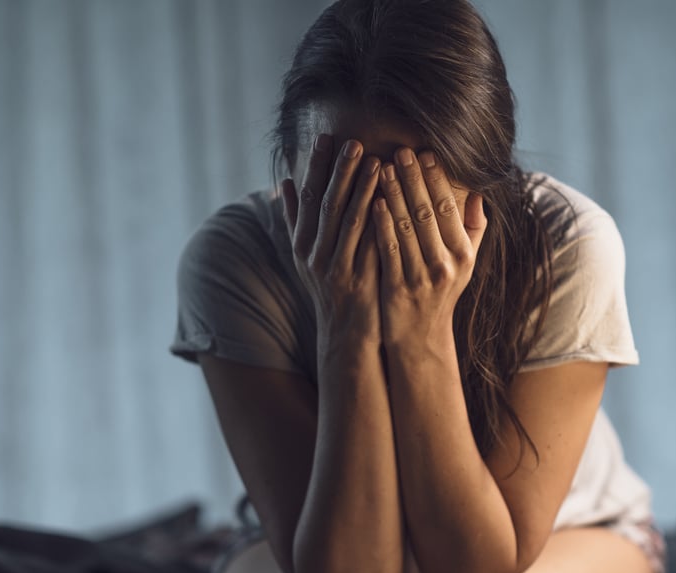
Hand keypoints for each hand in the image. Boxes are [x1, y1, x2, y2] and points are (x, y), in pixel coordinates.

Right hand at [282, 134, 383, 347]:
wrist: (345, 334)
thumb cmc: (330, 288)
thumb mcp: (306, 256)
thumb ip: (295, 219)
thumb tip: (285, 182)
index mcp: (301, 243)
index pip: (306, 196)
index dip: (315, 165)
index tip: (325, 137)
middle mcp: (314, 254)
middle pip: (326, 204)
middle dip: (339, 170)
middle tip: (353, 141)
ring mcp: (335, 267)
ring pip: (348, 221)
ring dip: (361, 189)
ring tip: (375, 160)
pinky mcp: (358, 280)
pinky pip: (369, 244)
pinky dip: (378, 219)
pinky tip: (390, 199)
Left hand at [371, 148, 486, 348]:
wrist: (420, 338)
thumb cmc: (440, 293)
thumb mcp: (465, 265)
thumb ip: (472, 229)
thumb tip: (477, 193)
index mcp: (463, 255)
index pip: (450, 208)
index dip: (437, 180)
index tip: (424, 153)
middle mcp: (445, 265)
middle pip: (428, 213)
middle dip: (414, 180)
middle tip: (400, 150)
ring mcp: (421, 277)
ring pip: (406, 228)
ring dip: (394, 195)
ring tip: (382, 167)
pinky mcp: (397, 288)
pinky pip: (388, 250)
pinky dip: (381, 224)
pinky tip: (372, 202)